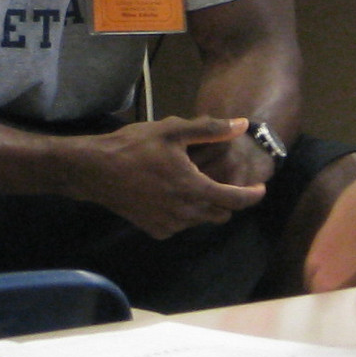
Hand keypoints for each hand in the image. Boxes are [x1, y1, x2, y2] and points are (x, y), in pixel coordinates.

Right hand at [81, 117, 267, 238]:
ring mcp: (169, 225)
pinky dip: (185, 213)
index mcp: (194, 188)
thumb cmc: (134, 146)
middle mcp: (185, 213)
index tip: (260, 187)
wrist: (95, 170)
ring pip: (201, 221)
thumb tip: (243, 125)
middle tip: (222, 180)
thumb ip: (211, 129)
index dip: (252, 195)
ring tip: (193, 183)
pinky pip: (181, 225)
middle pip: (221, 214)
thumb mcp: (174, 131)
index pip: (235, 200)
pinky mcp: (155, 231)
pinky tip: (172, 194)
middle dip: (228, 200)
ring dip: (205, 206)